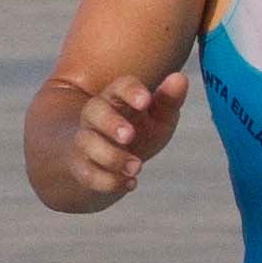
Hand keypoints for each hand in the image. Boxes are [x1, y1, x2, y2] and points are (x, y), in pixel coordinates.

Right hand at [66, 71, 187, 200]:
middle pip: (93, 111)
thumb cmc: (140, 130)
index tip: (146, 101)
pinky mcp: (81, 167)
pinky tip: (131, 184)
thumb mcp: (159, 116)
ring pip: (87, 144)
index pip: (119, 86)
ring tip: (137, 167)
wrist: (108, 160)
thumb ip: (169, 100)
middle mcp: (96, 117)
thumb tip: (180, 78)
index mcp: (117, 99)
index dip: (130, 91)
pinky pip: (87, 173)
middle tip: (130, 136)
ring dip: (111, 157)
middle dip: (110, 123)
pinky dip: (108, 181)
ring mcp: (85, 141)